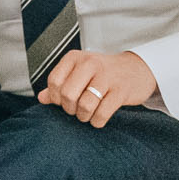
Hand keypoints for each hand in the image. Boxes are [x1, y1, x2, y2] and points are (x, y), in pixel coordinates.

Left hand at [37, 49, 158, 127]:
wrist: (137, 69)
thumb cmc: (102, 73)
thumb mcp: (78, 72)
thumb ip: (59, 84)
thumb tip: (41, 99)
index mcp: (75, 58)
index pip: (54, 81)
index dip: (55, 97)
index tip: (63, 102)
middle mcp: (90, 64)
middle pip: (67, 95)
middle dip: (69, 109)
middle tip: (76, 110)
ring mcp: (107, 77)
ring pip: (84, 105)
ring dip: (83, 116)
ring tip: (87, 114)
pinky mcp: (121, 91)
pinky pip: (102, 113)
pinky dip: (97, 121)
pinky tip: (98, 118)